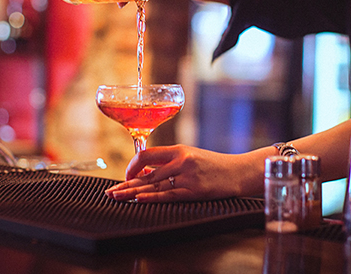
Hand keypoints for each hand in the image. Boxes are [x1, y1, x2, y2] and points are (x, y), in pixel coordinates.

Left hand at [104, 145, 260, 202]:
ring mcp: (188, 175)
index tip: (126, 176)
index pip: (148, 154)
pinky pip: (169, 195)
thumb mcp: (192, 157)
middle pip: (147, 172)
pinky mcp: (195, 190)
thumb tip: (146, 173)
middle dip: (126, 183)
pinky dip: (152, 197)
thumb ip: (170, 163)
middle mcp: (182, 160)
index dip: (133, 166)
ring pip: (155, 185)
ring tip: (118, 198)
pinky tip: (139, 199)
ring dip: (133, 192)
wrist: (239, 172)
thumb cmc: (215, 166)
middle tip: (111, 192)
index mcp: (180, 150)